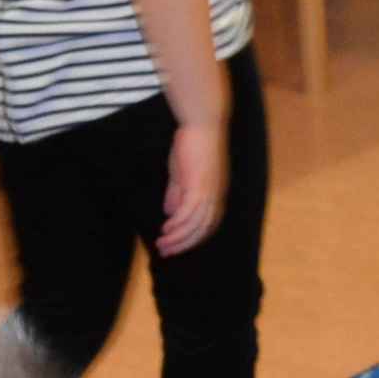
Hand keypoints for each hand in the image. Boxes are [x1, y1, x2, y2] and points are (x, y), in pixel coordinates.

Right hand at [160, 118, 225, 253]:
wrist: (202, 124)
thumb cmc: (193, 145)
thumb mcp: (183, 174)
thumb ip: (178, 193)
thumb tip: (170, 211)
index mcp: (215, 194)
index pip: (207, 225)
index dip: (192, 238)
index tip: (175, 247)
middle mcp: (216, 196)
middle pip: (202, 230)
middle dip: (184, 244)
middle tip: (165, 253)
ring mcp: (209, 192)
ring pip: (195, 225)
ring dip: (178, 238)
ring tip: (162, 245)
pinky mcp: (199, 185)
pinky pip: (189, 212)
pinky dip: (179, 224)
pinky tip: (166, 229)